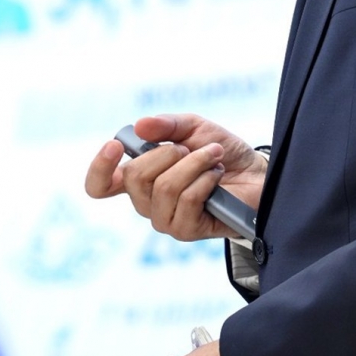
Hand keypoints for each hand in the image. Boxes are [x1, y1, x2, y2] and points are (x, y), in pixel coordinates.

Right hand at [83, 115, 266, 241]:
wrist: (255, 173)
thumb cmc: (218, 152)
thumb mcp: (193, 127)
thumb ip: (166, 125)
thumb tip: (139, 125)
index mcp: (138, 178)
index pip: (100, 185)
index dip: (99, 168)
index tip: (115, 146)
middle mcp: (146, 202)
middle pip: (134, 179)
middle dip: (165, 153)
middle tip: (189, 147)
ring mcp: (165, 219)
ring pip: (164, 188)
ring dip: (193, 163)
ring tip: (213, 156)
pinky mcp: (186, 231)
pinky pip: (188, 199)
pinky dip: (205, 178)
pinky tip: (217, 175)